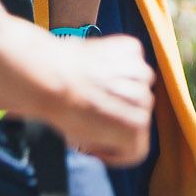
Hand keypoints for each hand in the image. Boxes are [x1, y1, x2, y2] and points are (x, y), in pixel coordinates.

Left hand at [47, 30, 155, 165]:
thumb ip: (108, 140)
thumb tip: (107, 137)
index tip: (103, 142)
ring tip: (99, 87)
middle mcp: (145, 100)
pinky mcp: (132, 49)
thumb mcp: (87, 140)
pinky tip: (101, 67)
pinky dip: (119, 61)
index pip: (138, 145)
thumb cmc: (65, 109)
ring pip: (140, 83)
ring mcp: (139, 71)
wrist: (51, 76)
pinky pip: (132, 58)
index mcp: (136, 126)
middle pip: (140, 112)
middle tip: (98, 111)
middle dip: (122, 113)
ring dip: (124, 85)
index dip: (116, 147)